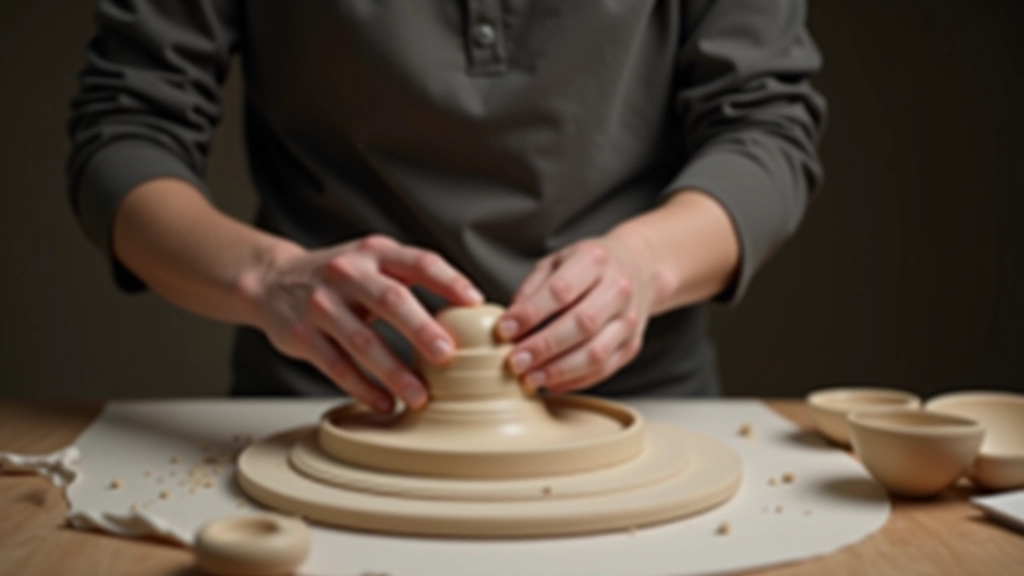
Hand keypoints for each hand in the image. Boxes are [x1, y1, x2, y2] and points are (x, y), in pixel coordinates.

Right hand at [239, 234, 483, 412]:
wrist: (271, 280)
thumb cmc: (338, 277)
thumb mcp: (374, 262)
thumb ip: (413, 277)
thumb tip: (469, 310)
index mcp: (374, 253)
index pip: (419, 261)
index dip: (449, 280)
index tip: (475, 303)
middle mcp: (346, 273)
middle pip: (391, 300)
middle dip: (421, 330)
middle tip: (447, 356)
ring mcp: (321, 304)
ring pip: (362, 341)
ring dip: (394, 372)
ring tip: (420, 396)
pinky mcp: (301, 335)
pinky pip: (336, 367)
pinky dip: (363, 388)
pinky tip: (385, 403)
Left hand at [497, 232, 660, 392]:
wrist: (638, 267)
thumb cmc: (589, 266)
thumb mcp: (556, 262)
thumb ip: (531, 290)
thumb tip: (509, 323)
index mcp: (594, 260)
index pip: (560, 290)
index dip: (530, 313)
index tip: (504, 330)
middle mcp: (617, 289)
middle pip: (581, 324)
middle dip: (544, 347)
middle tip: (515, 362)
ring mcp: (629, 319)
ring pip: (596, 353)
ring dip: (559, 371)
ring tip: (531, 378)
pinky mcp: (632, 344)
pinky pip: (604, 370)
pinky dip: (575, 381)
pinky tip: (551, 382)